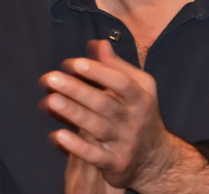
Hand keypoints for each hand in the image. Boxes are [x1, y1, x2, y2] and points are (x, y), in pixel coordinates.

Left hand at [40, 40, 180, 190]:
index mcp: (140, 97)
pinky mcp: (115, 163)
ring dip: (73, 113)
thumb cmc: (142, 115)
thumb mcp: (139, 89)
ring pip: (97, 127)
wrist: (157, 158)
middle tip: (51, 78)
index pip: (121, 82)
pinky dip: (77, 146)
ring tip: (50, 100)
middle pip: (105, 103)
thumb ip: (118, 67)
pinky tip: (58, 135)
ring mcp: (125, 142)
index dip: (98, 72)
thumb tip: (98, 44)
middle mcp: (134, 119)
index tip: (76, 63)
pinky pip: (95, 155)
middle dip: (77, 90)